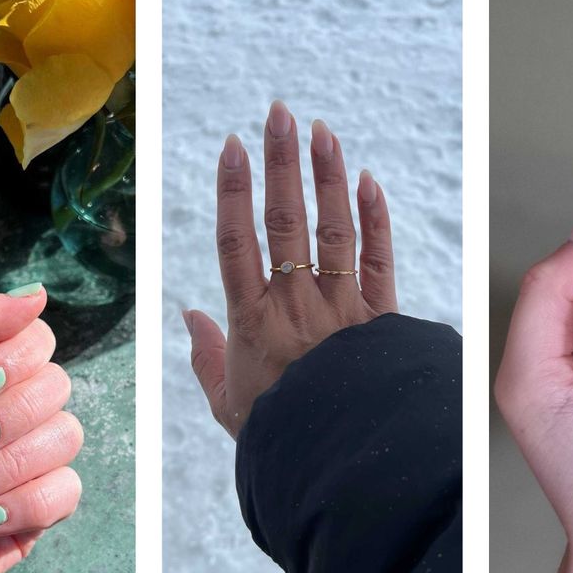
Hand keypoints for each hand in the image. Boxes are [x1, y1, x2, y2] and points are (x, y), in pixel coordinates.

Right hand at [185, 100, 397, 437]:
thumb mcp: (228, 404)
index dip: (232, 190)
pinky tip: (369, 183)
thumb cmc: (282, 436)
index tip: (232, 147)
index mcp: (253, 321)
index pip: (236, 241)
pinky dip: (376, 220)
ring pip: (334, 228)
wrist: (342, 457)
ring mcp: (341, 306)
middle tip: (279, 114)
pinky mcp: (381, 316)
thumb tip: (191, 316)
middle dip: (281, 163)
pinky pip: (378, 259)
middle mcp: (296, 304)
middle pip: (285, 220)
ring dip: (327, 176)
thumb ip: (206, 357)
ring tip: (322, 132)